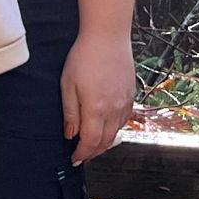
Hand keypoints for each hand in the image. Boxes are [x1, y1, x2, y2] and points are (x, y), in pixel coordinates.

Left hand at [61, 29, 134, 165]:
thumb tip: (70, 135)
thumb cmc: (84, 58)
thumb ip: (70, 112)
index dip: (82, 154)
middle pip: (106, 142)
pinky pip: (123, 121)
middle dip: (93, 153)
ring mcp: (125, 104)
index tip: (74, 159)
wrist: (108, 38)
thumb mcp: (68, 84)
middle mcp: (114, 110)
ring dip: (104, 143)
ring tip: (92, 145)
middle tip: (82, 156)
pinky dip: (114, 129)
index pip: (91, 142)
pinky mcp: (131, 96)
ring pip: (116, 133)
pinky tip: (106, 127)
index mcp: (96, 109)